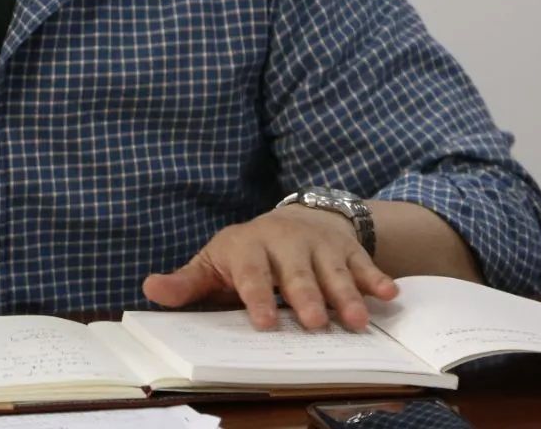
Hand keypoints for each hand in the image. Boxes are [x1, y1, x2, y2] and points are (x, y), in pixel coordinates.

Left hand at [142, 206, 397, 331]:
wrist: (294, 217)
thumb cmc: (247, 253)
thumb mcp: (214, 263)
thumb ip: (187, 282)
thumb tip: (150, 289)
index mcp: (248, 246)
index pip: (252, 273)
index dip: (257, 296)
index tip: (263, 322)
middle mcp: (285, 241)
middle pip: (296, 273)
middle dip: (307, 297)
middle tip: (315, 324)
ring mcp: (319, 243)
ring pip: (333, 271)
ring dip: (346, 294)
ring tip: (357, 321)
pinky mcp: (346, 248)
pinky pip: (363, 263)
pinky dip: (377, 278)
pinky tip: (390, 294)